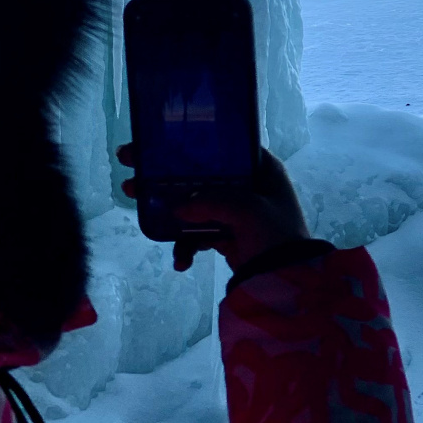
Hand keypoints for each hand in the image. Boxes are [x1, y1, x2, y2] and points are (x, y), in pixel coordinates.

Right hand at [118, 145, 310, 273]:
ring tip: (139, 213)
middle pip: (200, 175)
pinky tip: (181, 261)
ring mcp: (237, 211)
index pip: (220, 147)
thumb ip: (211, 201)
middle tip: (133, 174)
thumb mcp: (247, 210)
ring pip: (194, 204)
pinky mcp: (228, 235)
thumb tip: (177, 206)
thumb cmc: (275, 235)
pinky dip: (186, 245)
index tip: (153, 143)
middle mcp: (249, 184)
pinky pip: (199, 234)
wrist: (288, 279)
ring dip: (169, 212)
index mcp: (261, 167)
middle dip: (166, 177)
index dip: (188, 144)